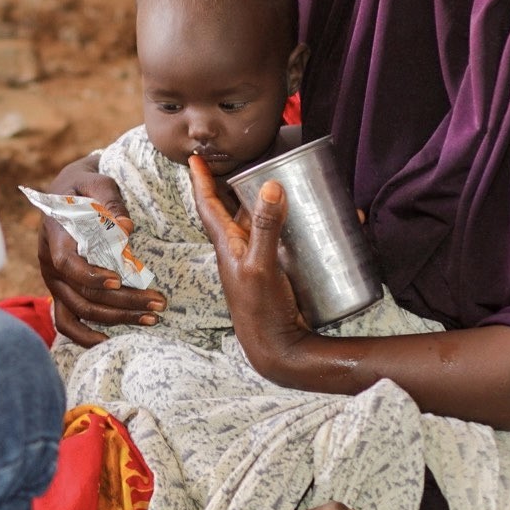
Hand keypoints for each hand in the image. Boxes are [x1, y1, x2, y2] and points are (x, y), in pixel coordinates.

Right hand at [35, 154, 166, 346]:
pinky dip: (84, 335)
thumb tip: (126, 228)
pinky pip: (66, 321)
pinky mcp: (60, 292)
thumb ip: (110, 202)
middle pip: (83, 293)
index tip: (119, 280)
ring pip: (80, 311)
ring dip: (116, 318)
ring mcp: (54, 282)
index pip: (68, 263)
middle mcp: (49, 264)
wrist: (67, 191)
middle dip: (124, 302)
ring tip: (152, 318)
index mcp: (55, 236)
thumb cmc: (86, 185)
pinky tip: (109, 340)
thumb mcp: (98, 182)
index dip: (91, 276)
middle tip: (160, 303)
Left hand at [188, 155, 313, 381]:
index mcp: (227, 246)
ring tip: (287, 182)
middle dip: (241, 185)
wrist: (277, 351)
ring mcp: (257, 262)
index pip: (207, 206)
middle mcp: (239, 250)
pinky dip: (293, 227)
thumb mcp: (261, 265)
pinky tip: (315, 222)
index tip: (195, 158)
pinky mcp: (277, 272)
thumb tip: (270, 186)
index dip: (200, 181)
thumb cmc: (261, 311)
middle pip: (235, 210)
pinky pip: (281, 241)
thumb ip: (265, 228)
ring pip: (259, 224)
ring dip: (269, 204)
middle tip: (254, 160)